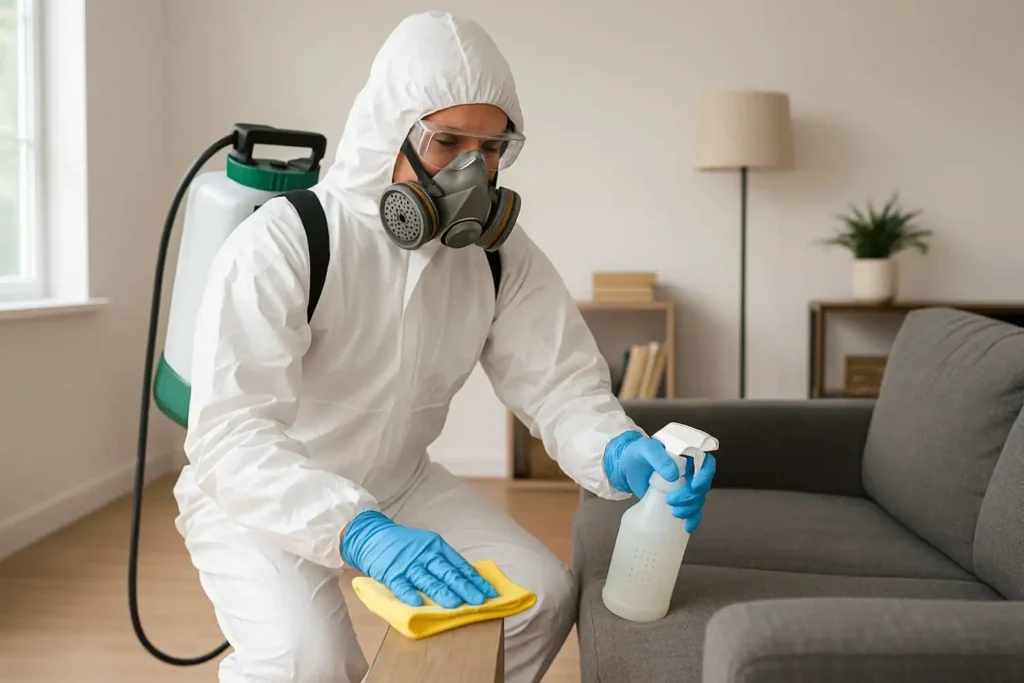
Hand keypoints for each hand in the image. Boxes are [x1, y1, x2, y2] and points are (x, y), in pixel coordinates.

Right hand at [340, 510, 498, 608]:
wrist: (372, 535)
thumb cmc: (404, 545)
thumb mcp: (426, 546)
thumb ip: (442, 561)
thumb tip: (466, 580)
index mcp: (436, 547)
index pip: (459, 565)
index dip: (475, 579)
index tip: (489, 592)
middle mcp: (425, 554)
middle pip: (447, 573)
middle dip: (465, 588)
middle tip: (479, 601)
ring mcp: (408, 564)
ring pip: (428, 580)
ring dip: (442, 592)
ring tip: (456, 604)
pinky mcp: (391, 573)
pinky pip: (401, 585)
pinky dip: (409, 594)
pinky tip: (417, 603)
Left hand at [603, 430, 716, 532]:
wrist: (625, 467)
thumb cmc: (636, 453)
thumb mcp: (645, 449)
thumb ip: (659, 457)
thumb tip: (673, 475)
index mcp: (687, 454)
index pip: (706, 463)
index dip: (705, 475)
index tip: (693, 486)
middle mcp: (690, 470)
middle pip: (702, 485)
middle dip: (691, 497)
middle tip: (671, 501)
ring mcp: (684, 486)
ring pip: (698, 499)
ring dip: (691, 509)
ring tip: (675, 513)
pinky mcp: (678, 499)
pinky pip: (692, 510)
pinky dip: (693, 519)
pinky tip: (686, 526)